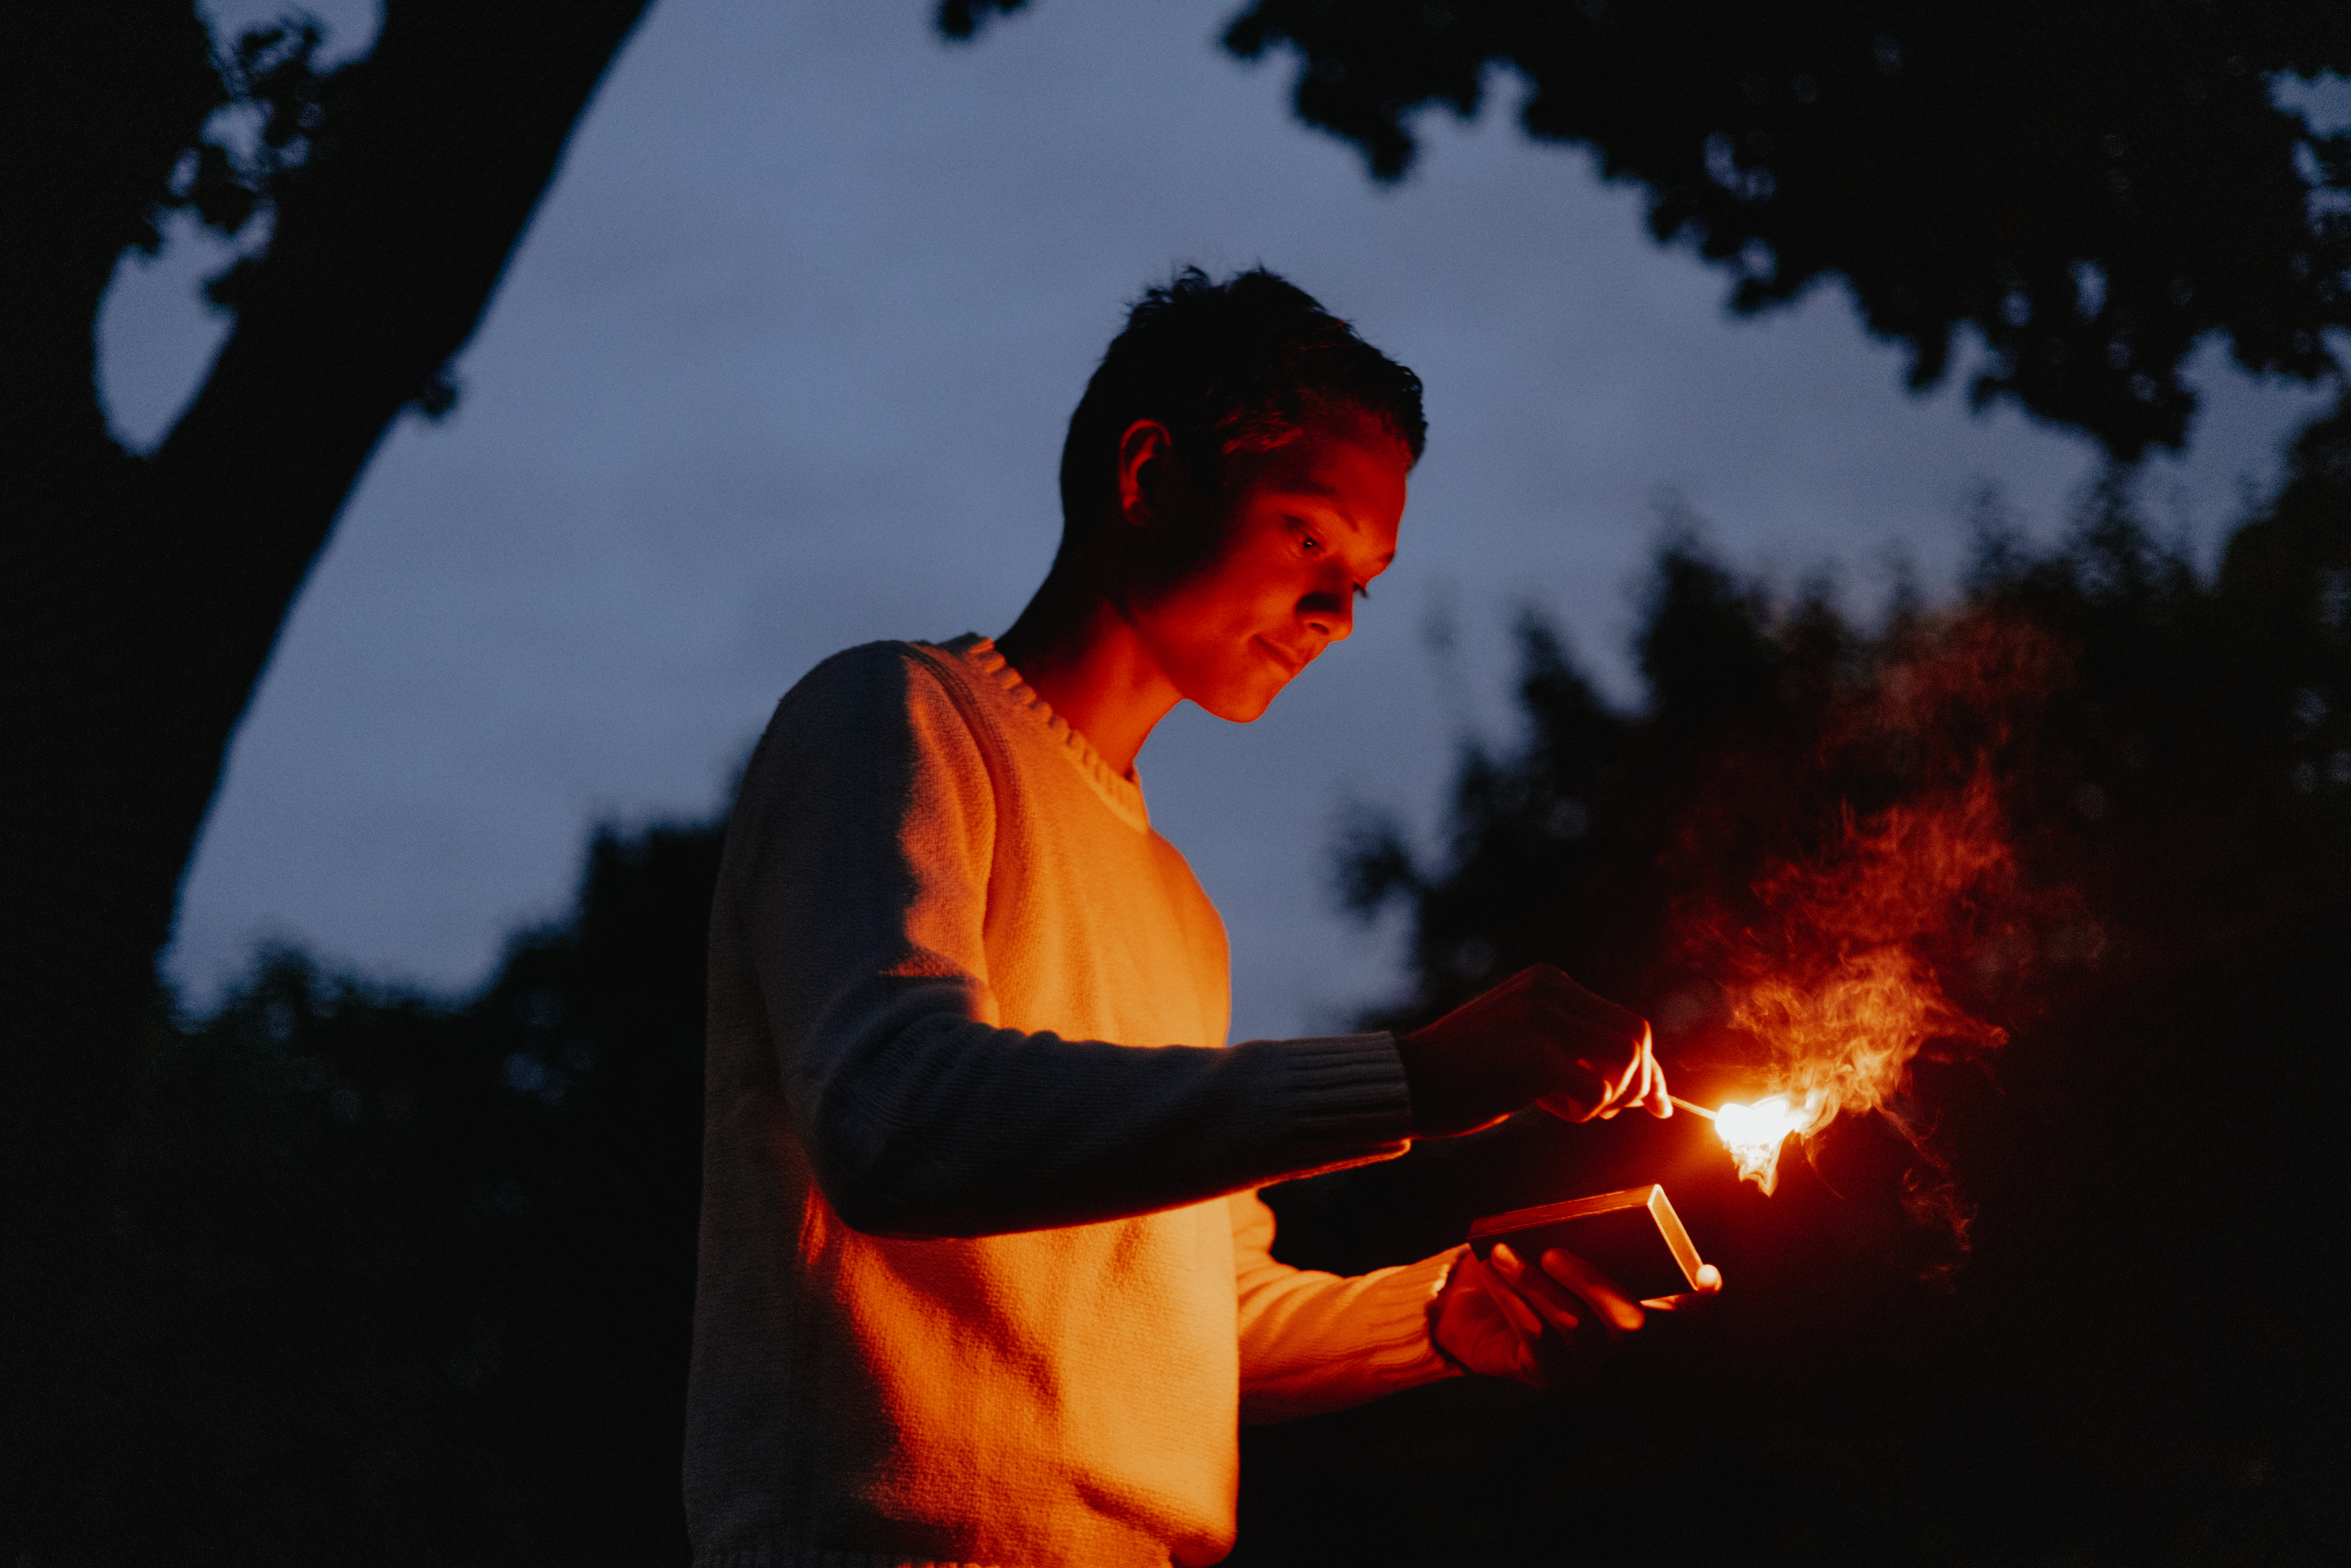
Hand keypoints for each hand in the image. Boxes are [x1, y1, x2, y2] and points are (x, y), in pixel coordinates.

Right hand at [1392, 964, 1668, 1136]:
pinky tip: (1546, 1107)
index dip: (1648, 1067)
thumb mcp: (1526, 1042)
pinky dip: (1584, 1110)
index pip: (1624, 1021)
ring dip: (1611, 1095)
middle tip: (1608, 1110)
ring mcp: (1542, 1018)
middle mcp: (1550, 990)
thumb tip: (1646, 1088)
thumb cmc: (1467, 1075)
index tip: (1656, 1102)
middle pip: (1637, 1036)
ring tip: (1567, 1105)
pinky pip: (1598, 1090)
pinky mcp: (1535, 1054)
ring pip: (1627, 1059)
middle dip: (1639, 1082)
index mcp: (1549, 981)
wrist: (1410, 1084)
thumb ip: (1574, 1048)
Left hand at [1430, 1243, 1723, 1388]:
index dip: (1701, 1297)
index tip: (1705, 1276)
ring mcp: (1586, 1366)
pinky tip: (1491, 1273)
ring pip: (1573, 1326)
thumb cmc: (1525, 1270)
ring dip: (1535, 1284)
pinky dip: (1511, 1300)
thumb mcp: (1552, 1251)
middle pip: (1629, 1323)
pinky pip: (1533, 1337)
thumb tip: (1572, 1223)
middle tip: (1551, 1252)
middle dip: (1593, 1283)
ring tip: (1501, 1252)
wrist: (1474, 1313)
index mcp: (1634, 1309)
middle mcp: (1621, 1346)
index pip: (1685, 1310)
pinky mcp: (1546, 1376)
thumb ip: (1575, 1242)